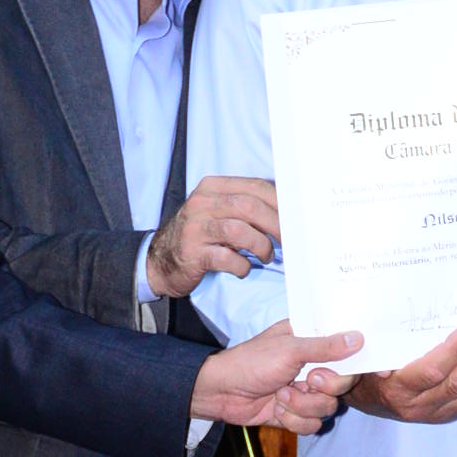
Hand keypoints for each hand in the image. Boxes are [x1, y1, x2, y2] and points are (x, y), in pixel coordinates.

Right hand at [148, 176, 282, 298]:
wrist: (160, 261)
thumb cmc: (200, 236)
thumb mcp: (218, 211)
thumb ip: (246, 207)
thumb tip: (288, 212)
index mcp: (213, 187)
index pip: (255, 187)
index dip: (281, 203)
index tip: (296, 219)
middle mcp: (202, 203)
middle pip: (250, 207)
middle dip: (276, 225)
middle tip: (289, 242)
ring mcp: (196, 228)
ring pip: (239, 230)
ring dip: (261, 246)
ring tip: (266, 256)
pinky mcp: (193, 254)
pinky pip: (226, 258)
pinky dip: (241, 266)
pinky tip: (243, 269)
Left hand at [191, 320, 360, 430]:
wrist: (222, 392)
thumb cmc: (252, 361)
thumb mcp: (290, 348)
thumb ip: (325, 346)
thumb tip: (358, 339)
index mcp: (313, 342)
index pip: (349, 352)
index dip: (357, 362)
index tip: (369, 370)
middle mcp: (314, 366)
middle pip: (344, 384)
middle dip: (324, 387)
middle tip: (307, 380)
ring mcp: (306, 391)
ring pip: (328, 407)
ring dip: (303, 405)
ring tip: (281, 395)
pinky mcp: (297, 413)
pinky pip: (313, 424)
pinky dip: (294, 419)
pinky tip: (277, 409)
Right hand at [347, 323, 456, 424]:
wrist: (365, 400)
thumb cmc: (366, 371)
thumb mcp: (365, 359)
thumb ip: (378, 351)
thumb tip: (393, 342)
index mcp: (398, 388)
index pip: (431, 371)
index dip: (454, 351)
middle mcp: (418, 405)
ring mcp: (434, 412)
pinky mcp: (446, 414)